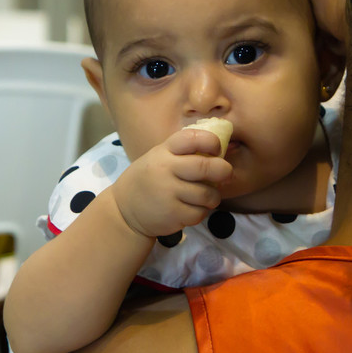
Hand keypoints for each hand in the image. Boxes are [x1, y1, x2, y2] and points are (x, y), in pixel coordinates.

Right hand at [110, 128, 233, 238]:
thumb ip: (184, 153)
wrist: (125, 208)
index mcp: (164, 151)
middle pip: (204, 167)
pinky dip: (201, 212)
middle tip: (227, 173)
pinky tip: (193, 209)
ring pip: (207, 194)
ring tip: (208, 196)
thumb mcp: (160, 157)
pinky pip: (199, 213)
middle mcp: (165, 169)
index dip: (211, 141)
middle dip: (223, 170)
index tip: (217, 149)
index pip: (191, 138)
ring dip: (213, 197)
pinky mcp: (171, 214)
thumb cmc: (150, 178)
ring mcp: (167, 192)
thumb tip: (221, 153)